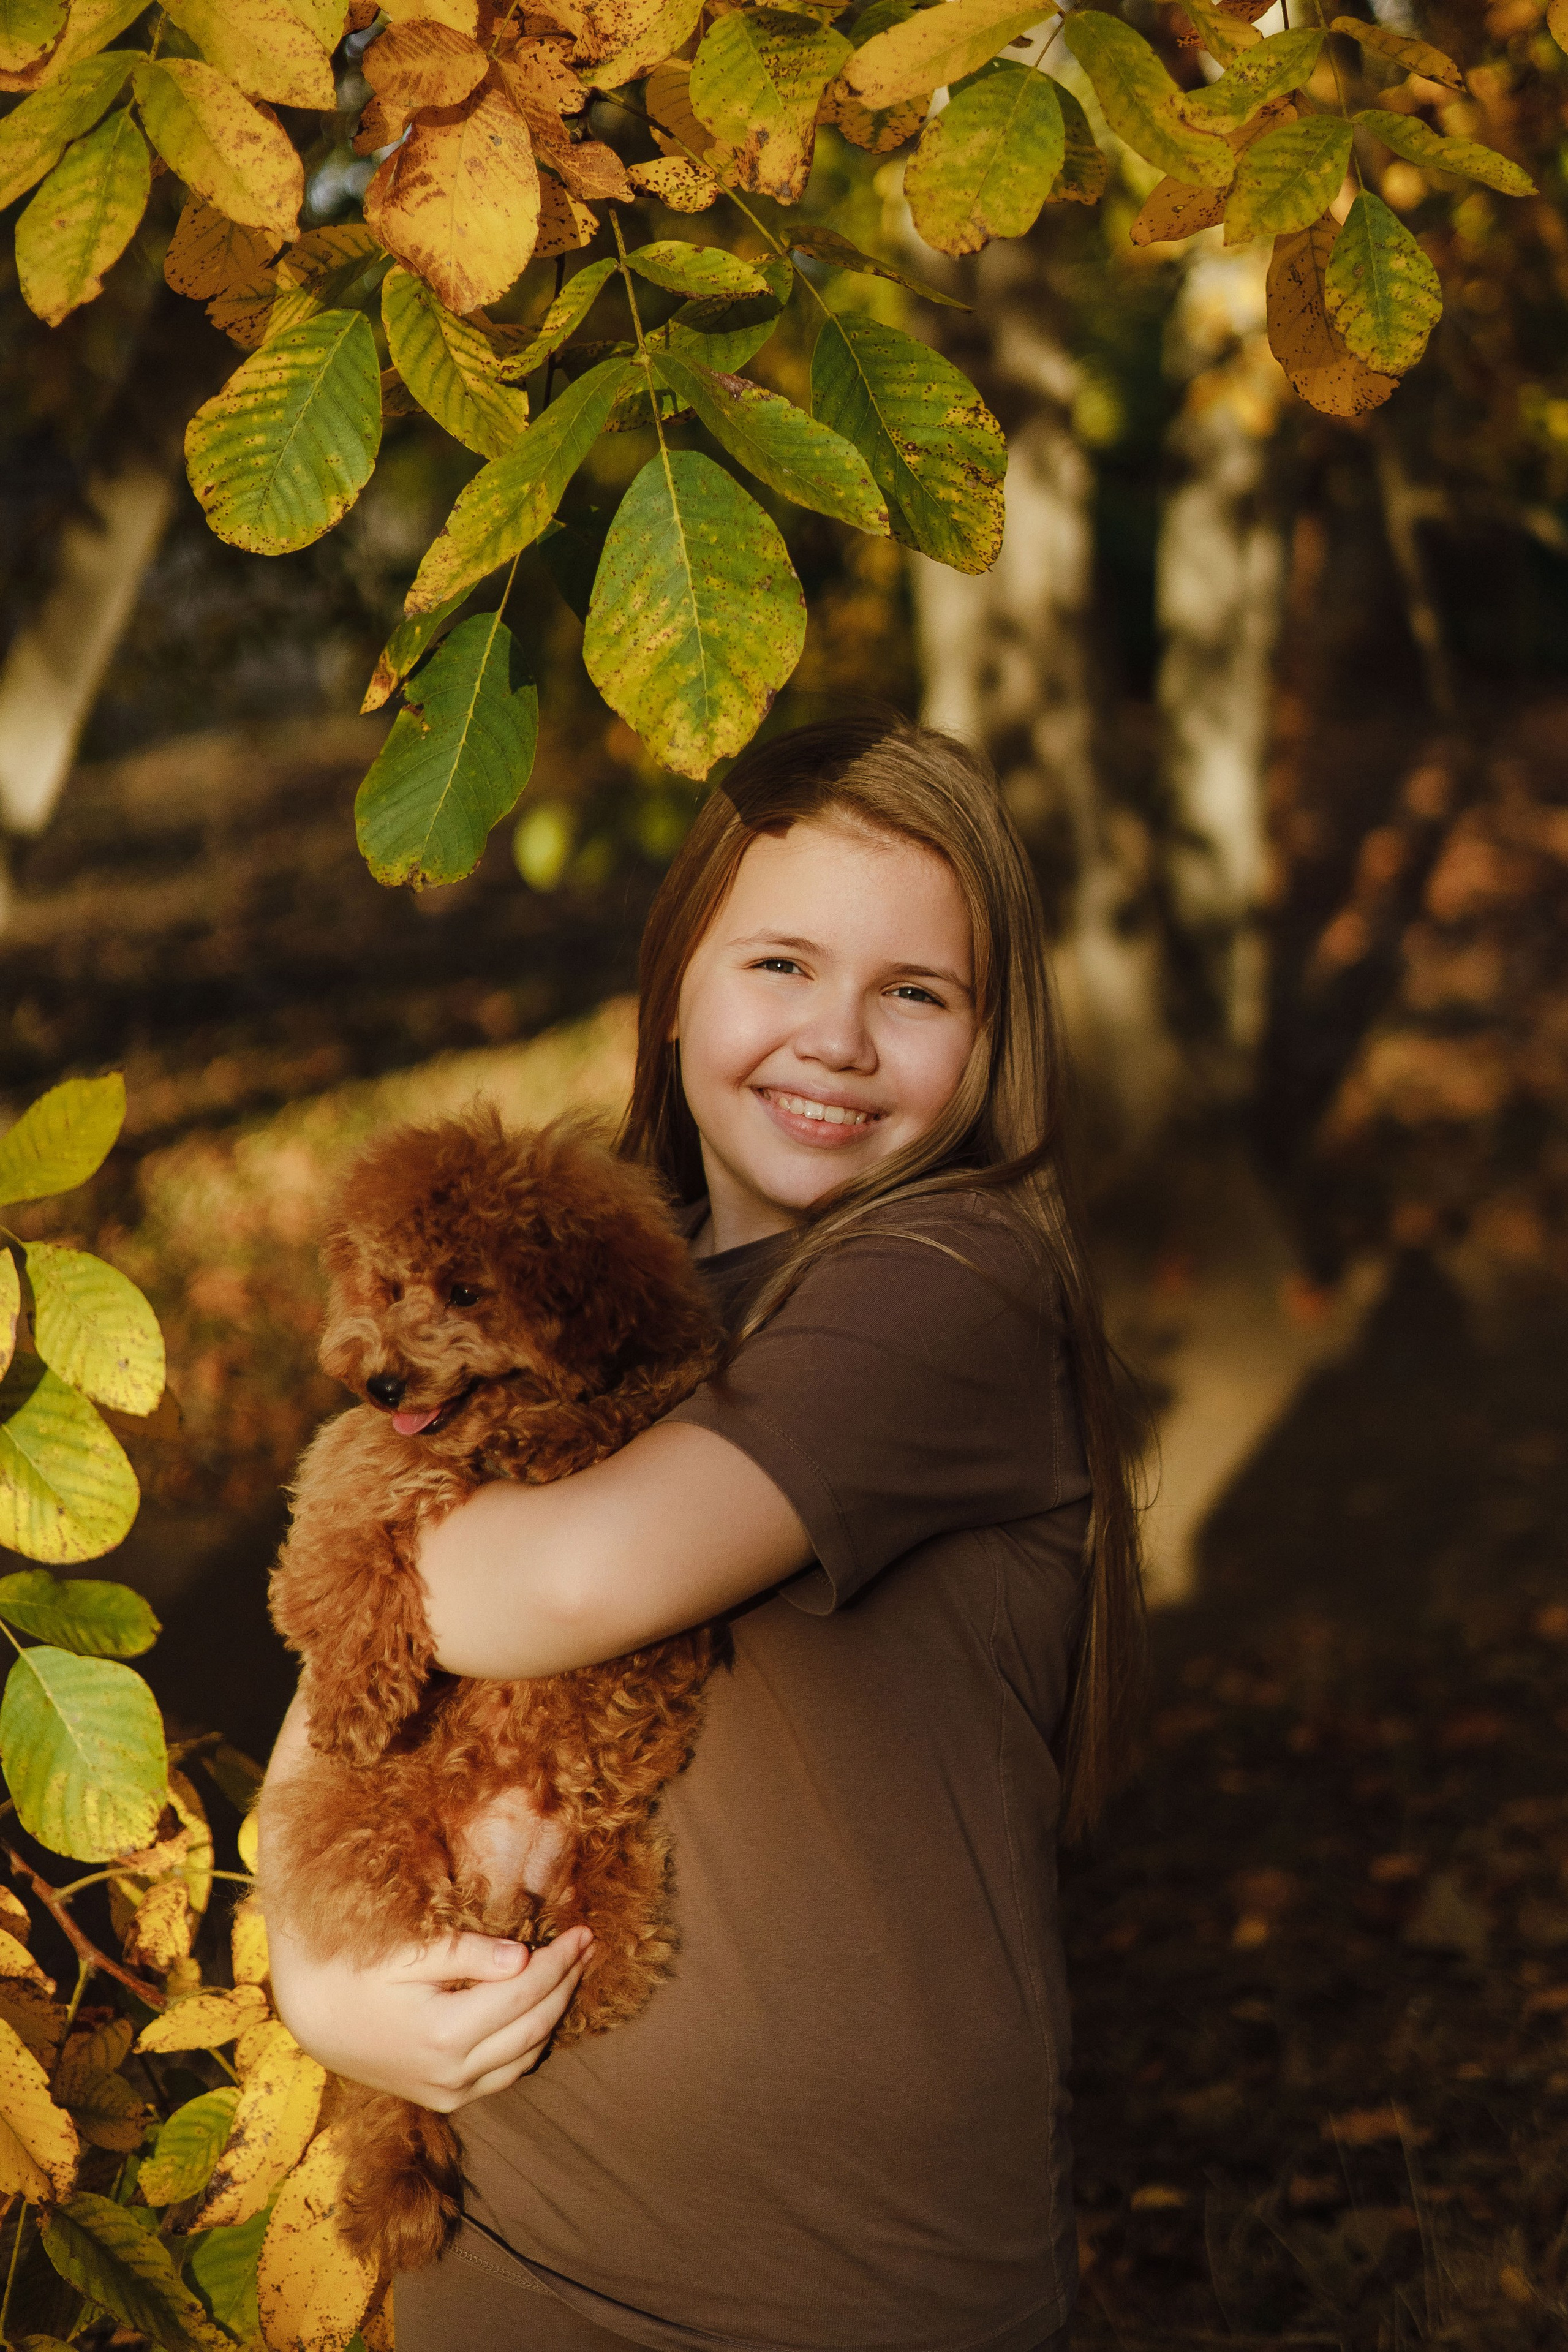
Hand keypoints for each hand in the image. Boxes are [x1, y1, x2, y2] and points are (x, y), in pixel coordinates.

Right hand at [268, 1916, 592, 2112]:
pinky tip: (542, 2009)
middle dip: (567, 1983)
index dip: (559, 1961)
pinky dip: (531, 2043)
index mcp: (443, 2035)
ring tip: (574, 1971)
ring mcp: (450, 2094)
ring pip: (527, 2057)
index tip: (584, 1932)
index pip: (524, 1993)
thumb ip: (465, 1955)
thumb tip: (521, 1958)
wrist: (316, 2020)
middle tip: (588, 1946)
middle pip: (534, 2025)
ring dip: (556, 2013)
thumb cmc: (359, 1972)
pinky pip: (505, 2075)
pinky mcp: (446, 2099)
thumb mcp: (407, 1952)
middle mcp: (452, 2076)